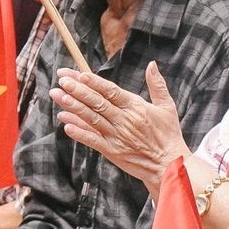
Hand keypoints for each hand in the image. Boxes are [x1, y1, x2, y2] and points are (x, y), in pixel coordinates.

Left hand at [51, 64, 188, 190]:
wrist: (169, 164)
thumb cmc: (168, 134)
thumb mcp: (167, 106)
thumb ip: (157, 84)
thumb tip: (152, 64)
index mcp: (136, 107)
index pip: (111, 91)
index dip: (94, 82)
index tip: (79, 73)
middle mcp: (124, 120)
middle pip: (97, 102)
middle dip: (78, 90)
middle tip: (62, 80)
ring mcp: (117, 136)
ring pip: (92, 119)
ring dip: (73, 107)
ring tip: (58, 96)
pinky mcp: (112, 151)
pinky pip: (93, 140)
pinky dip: (79, 132)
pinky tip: (65, 124)